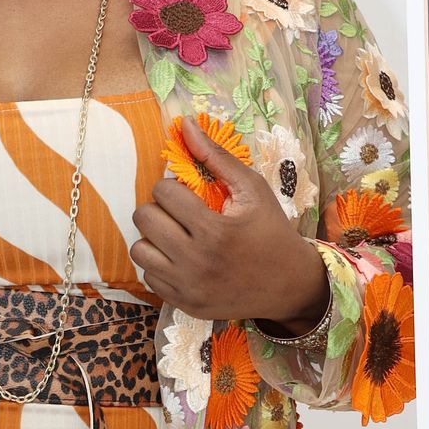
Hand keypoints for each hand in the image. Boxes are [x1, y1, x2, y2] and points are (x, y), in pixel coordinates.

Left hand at [131, 116, 328, 330]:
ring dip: (153, 237)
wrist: (289, 285)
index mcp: (214, 230)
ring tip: (175, 235)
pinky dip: (159, 263)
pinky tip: (181, 258)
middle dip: (159, 208)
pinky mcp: (184, 304)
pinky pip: (148, 276)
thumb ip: (216, 156)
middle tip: (179, 213)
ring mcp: (188, 287)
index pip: (163, 192)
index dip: (173, 187)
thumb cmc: (271, 231)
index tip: (188, 194)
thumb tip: (185, 124)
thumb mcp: (252, 189)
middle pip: (144, 219)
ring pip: (139, 250)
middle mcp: (197, 262)